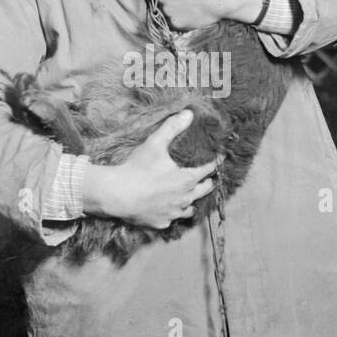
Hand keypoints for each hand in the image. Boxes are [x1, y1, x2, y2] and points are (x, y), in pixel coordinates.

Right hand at [81, 110, 216, 228]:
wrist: (117, 195)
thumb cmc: (137, 169)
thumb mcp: (155, 144)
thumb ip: (172, 128)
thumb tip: (189, 113)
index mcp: (187, 179)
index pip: (208, 169)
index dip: (214, 162)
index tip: (218, 158)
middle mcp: (184, 198)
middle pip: (205, 191)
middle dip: (208, 183)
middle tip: (207, 178)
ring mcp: (173, 213)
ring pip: (190, 209)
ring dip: (191, 202)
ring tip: (188, 196)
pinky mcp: (161, 223)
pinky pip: (171, 220)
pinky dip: (171, 214)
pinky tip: (166, 210)